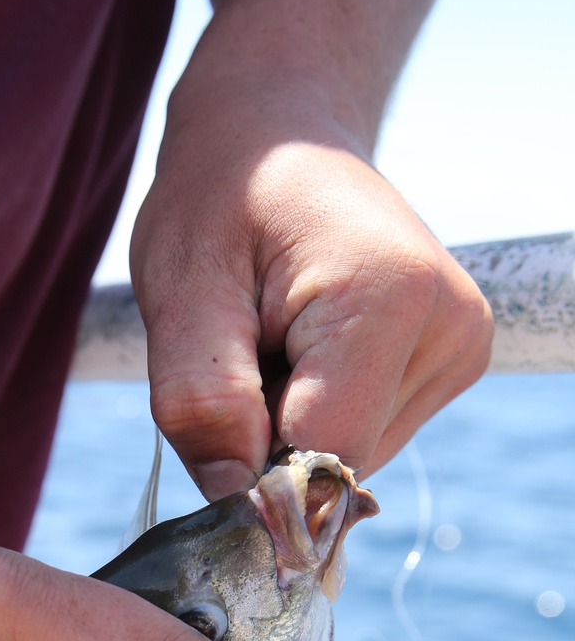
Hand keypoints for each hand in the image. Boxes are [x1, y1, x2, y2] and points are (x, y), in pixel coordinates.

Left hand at [131, 0, 492, 490]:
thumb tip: (238, 508)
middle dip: (266, 442)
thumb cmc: (220, 195)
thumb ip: (201, 401)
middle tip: (237, 353)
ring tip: (269, 340)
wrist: (279, 132)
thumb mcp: (179, 288)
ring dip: (288, 429)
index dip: (248, 465)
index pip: (319, 457)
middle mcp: (450, 326)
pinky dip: (315, 415)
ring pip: (349, 460)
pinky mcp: (453, 362)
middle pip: (337, 464)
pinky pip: (363, 437)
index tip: (210, 409)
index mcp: (389, 297)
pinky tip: (299, 349)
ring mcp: (460, 347)